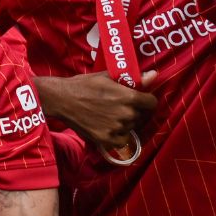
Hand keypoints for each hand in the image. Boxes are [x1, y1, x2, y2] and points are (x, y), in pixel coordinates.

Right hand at [37, 70, 158, 153]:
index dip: (146, 101)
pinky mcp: (106, 139)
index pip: (152, 103)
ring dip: (123, 123)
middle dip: (132, 111)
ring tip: (107, 115)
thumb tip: (154, 74)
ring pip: (130, 127)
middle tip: (116, 106)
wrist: (61, 99)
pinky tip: (108, 127)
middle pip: (139, 115)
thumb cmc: (83, 85)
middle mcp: (126, 114)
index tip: (139, 100)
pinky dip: (117, 136)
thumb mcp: (107, 77)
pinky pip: (122, 140)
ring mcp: (117, 128)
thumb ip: (133, 79)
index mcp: (128, 97)